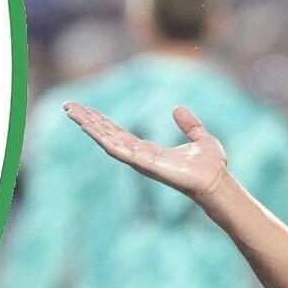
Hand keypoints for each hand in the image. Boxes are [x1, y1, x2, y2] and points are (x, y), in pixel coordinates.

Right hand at [63, 103, 229, 200]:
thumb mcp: (200, 137)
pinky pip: (118, 148)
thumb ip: (189, 125)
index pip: (119, 134)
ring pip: (107, 141)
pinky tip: (88, 125)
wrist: (217, 180)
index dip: (103, 122)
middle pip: (108, 136)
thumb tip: (178, 109)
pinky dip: (102, 136)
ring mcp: (140, 160)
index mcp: (149, 150)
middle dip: (88, 121)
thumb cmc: (211, 166)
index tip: (86, 110)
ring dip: (89, 126)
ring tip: (71, 111)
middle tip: (69, 106)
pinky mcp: (144, 163)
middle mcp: (140, 156)